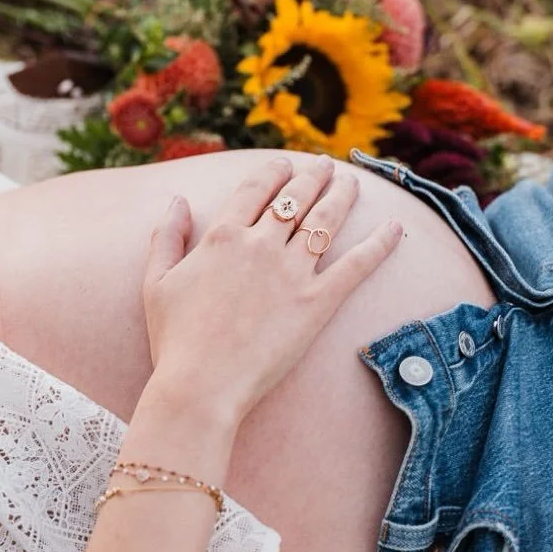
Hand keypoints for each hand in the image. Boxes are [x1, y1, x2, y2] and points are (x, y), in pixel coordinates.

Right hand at [141, 154, 403, 426]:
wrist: (201, 386)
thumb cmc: (175, 341)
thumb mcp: (156, 283)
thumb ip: (166, 236)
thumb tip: (177, 200)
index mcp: (222, 236)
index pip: (256, 189)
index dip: (273, 172)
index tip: (284, 165)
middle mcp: (260, 245)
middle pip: (296, 198)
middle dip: (313, 176)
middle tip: (326, 165)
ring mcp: (292, 272)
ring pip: (326, 219)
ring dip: (343, 195)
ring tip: (352, 182)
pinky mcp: (317, 302)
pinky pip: (357, 264)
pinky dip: (379, 243)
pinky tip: (396, 227)